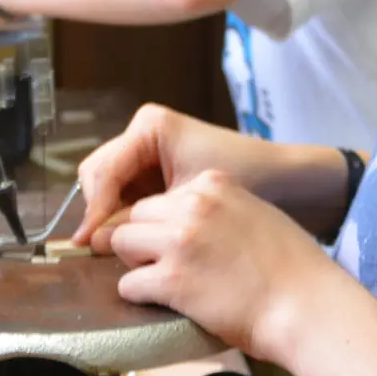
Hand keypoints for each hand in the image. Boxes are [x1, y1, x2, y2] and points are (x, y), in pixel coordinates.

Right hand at [72, 104, 289, 251]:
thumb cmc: (247, 181)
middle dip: (99, 210)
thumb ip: (138, 220)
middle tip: (101, 249)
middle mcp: (144, 132)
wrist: (290, 183)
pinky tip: (139, 240)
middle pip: (99, 175)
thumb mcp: (187, 202)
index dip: (94, 209)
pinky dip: (128, 216)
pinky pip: (128, 193)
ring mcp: (149, 150)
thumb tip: (91, 242)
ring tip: (121, 248)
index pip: (104, 171)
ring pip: (109, 186)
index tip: (86, 243)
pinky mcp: (158, 170)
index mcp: (150, 126)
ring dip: (111, 215)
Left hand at [110, 170, 335, 361]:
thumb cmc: (291, 268)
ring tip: (160, 282)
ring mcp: (180, 240)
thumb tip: (187, 221)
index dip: (164, 223)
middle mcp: (193, 204)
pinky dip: (139, 295)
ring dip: (136, 264)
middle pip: (137, 215)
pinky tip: (164, 302)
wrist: (306, 305)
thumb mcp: (255, 212)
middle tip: (163, 264)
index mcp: (213, 183)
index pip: (163, 195)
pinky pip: (128, 283)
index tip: (179, 244)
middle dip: (143, 240)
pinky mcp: (172, 279)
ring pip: (122, 242)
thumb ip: (218, 207)